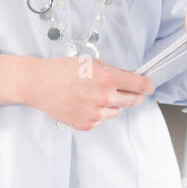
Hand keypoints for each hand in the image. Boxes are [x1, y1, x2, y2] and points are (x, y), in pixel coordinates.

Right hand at [25, 56, 154, 129]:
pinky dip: (98, 112)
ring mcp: (96, 114)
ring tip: (94, 94)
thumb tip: (132, 77)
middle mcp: (104, 98)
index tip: (148, 86)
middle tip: (126, 90)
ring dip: (113, 104)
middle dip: (133, 94)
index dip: (148, 85)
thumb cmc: (62, 70)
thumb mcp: (91, 62)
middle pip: (134, 101)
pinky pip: (102, 119)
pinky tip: (84, 103)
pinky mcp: (87, 125)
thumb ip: (114, 70)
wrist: (38, 84)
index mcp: (107, 79)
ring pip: (117, 111)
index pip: (141, 85)